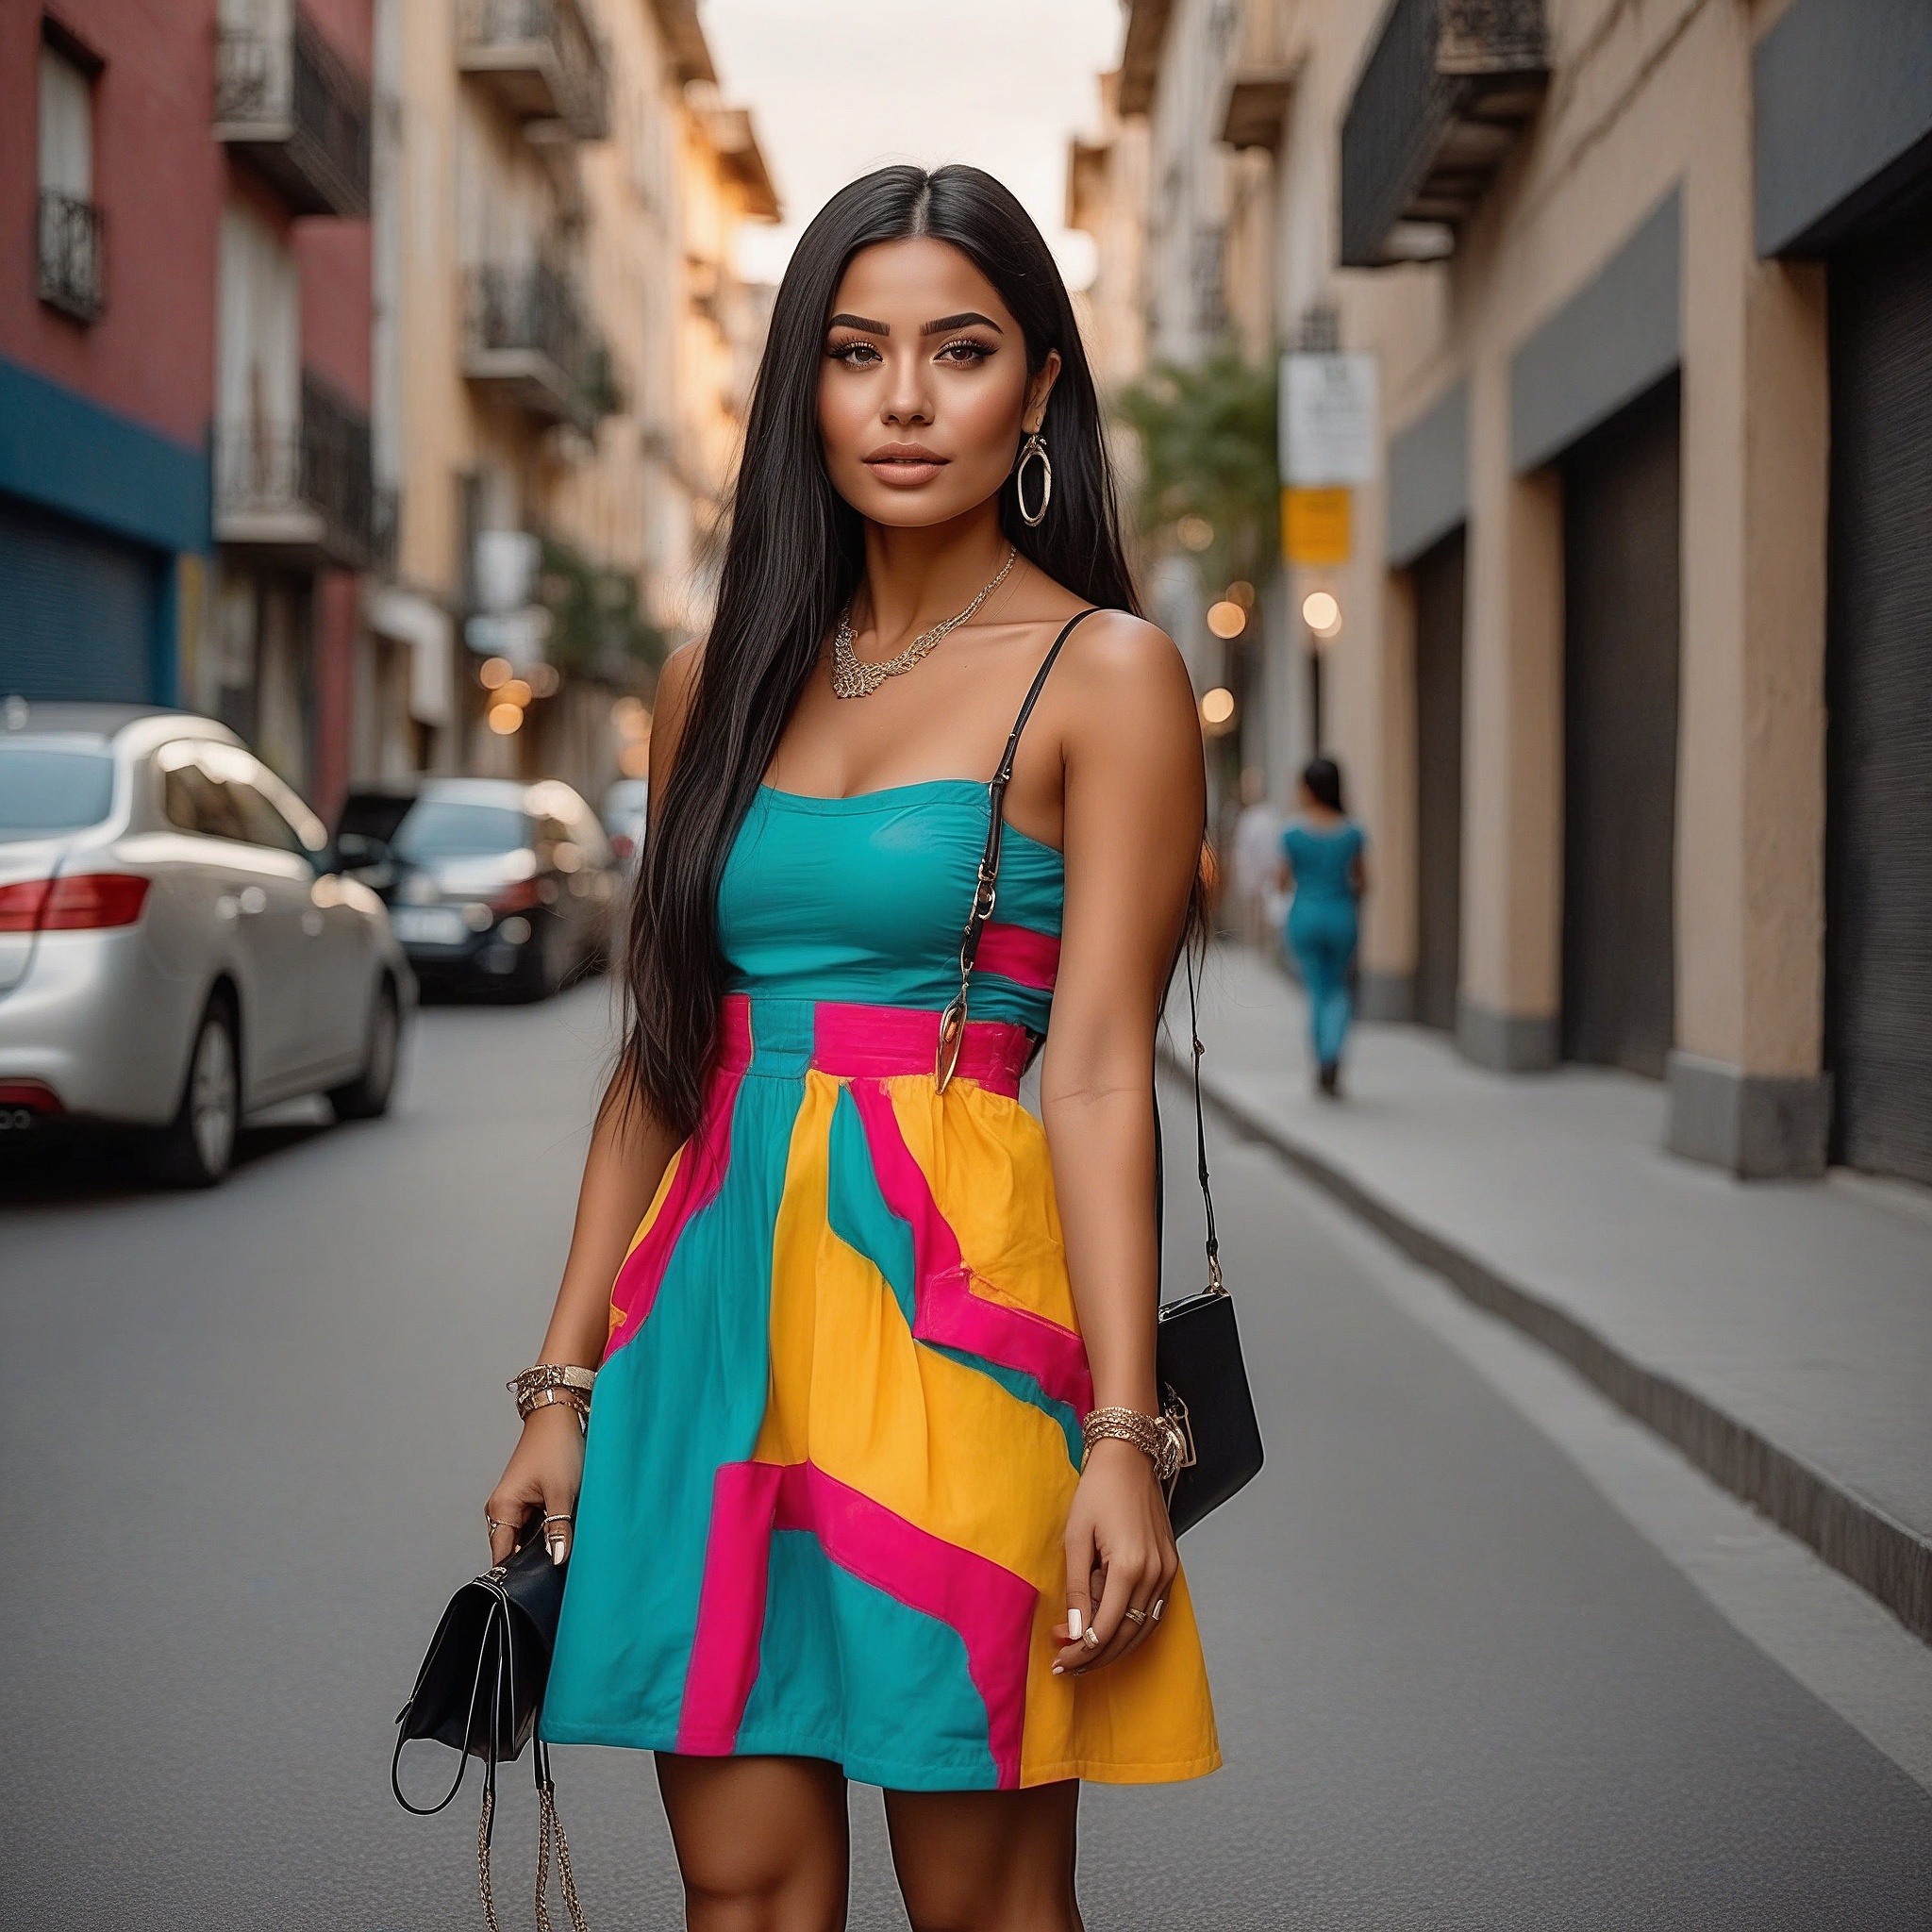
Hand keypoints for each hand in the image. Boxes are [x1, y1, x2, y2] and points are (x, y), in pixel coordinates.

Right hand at [484, 1404, 584, 1567]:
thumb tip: (556, 1560)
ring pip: (527, 1537)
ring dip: (543, 1541)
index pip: (503, 1557)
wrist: (559, 1416)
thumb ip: (559, 1529)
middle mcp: (502, 1509)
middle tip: (559, 1561)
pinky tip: (562, 1527)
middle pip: (515, 1549)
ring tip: (562, 1540)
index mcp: (501, 1508)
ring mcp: (515, 1505)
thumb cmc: (556, 1446)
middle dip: (535, 1558)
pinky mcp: (528, 1500)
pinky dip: (547, 1528)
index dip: (520, 1573)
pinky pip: (534, 1525)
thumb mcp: (562, 1492)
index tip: (539, 1585)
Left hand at [1051, 1436, 1176, 1674]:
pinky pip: (1153, 1610)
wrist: (1129, 1458)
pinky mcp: (1170, 1565)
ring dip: (1113, 1645)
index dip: (1081, 1650)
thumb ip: (1076, 1588)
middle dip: (1095, 1655)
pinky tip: (1108, 1629)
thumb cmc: (1098, 1491)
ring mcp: (1167, 1570)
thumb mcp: (1076, 1538)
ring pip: (1142, 1627)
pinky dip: (1131, 1626)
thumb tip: (1074, 1631)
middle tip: (1066, 1664)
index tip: (1058, 1660)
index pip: (1106, 1628)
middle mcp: (1155, 1573)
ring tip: (1082, 1653)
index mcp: (1130, 1566)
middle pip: (1127, 1634)